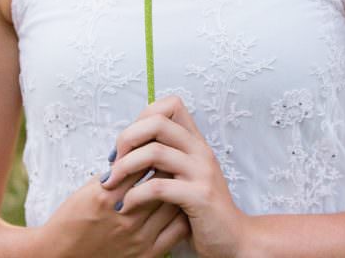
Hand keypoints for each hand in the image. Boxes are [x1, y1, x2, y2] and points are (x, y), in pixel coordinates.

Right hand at [34, 160, 190, 257]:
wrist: (61, 256)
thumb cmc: (72, 221)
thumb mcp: (87, 189)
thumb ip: (114, 173)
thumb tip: (138, 154)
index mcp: (107, 195)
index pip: (142, 163)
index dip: (155, 151)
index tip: (161, 145)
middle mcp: (123, 216)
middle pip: (161, 181)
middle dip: (170, 167)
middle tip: (175, 159)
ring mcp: (136, 237)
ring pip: (172, 203)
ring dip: (177, 189)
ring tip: (179, 180)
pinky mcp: (145, 254)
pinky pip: (176, 229)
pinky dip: (180, 214)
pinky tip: (178, 205)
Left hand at [100, 94, 250, 257]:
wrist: (233, 238)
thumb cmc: (200, 209)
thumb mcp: (184, 176)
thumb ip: (165, 159)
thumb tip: (127, 148)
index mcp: (195, 142)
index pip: (169, 106)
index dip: (141, 119)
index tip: (125, 146)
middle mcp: (200, 150)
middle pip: (157, 122)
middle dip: (127, 139)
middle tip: (113, 162)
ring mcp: (201, 171)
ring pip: (155, 152)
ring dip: (125, 167)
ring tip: (111, 184)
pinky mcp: (199, 196)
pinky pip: (158, 187)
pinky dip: (135, 195)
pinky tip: (125, 205)